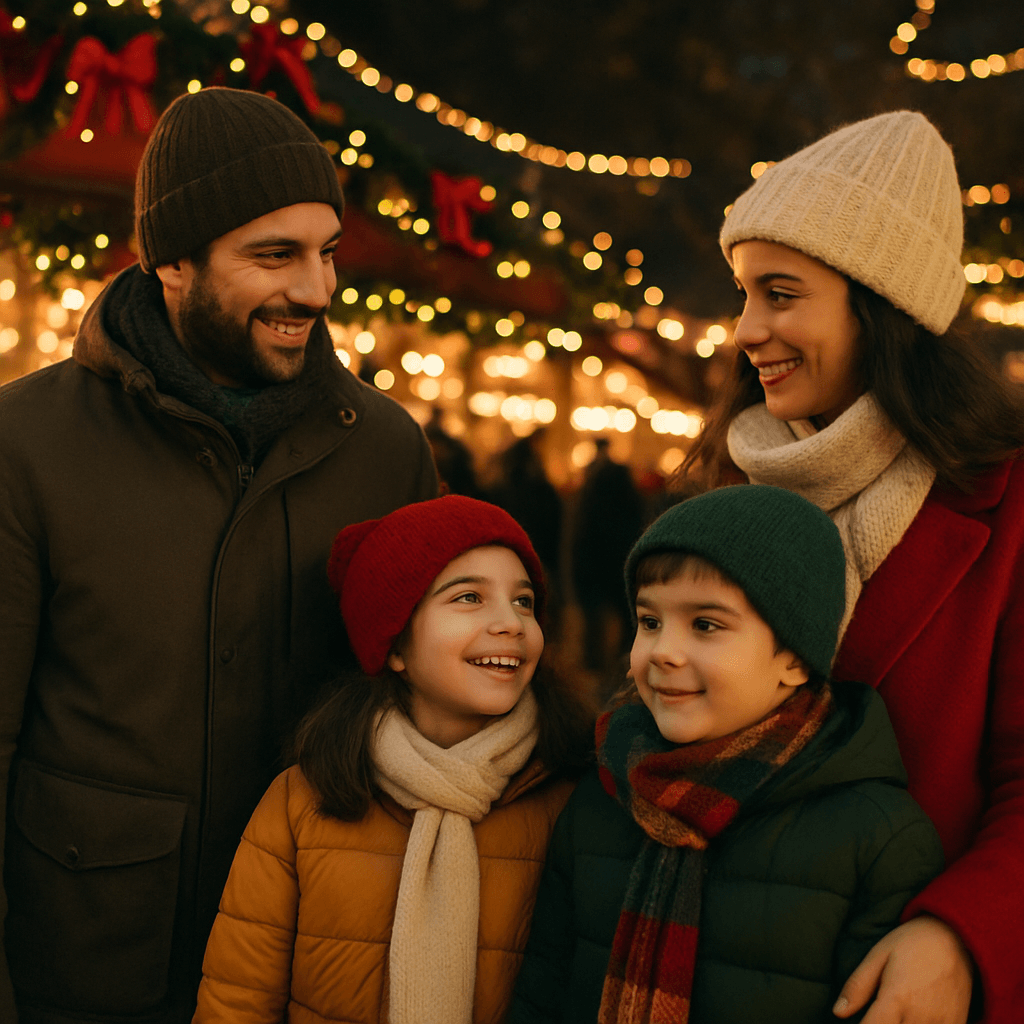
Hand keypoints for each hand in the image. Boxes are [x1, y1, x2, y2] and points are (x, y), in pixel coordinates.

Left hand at [833, 916, 972, 1023]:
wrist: (956, 938)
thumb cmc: (912, 943)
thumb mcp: (878, 955)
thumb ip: (858, 986)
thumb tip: (838, 1012)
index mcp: (897, 999)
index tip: (859, 1022)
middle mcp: (920, 1018)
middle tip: (877, 1013)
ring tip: (895, 1013)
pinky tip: (912, 1016)